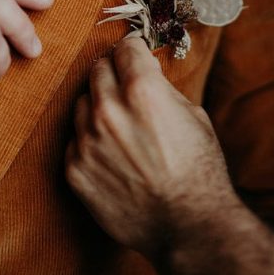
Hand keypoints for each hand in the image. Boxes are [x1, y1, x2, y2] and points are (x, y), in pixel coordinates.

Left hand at [65, 38, 239, 259]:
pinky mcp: (74, 170)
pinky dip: (89, 140)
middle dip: (113, 72)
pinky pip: (74, 140)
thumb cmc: (199, 172)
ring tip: (120, 125)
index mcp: (142, 91)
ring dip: (98, 106)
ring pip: (81, 103)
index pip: (124, 49)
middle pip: (97, 70)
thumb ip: (162, 89)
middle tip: (125, 84)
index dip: (133, 49)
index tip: (134, 54)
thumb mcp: (193, 116)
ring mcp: (87, 141)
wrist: (188, 225)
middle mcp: (109, 111)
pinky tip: (111, 153)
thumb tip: (145, 72)